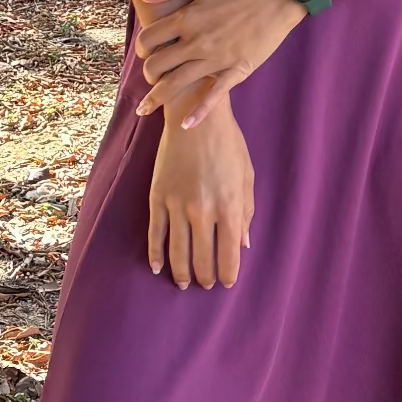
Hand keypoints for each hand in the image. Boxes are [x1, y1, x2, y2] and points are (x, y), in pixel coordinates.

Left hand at [134, 0, 304, 128]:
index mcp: (188, 18)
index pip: (149, 38)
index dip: (140, 47)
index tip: (143, 51)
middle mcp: (197, 41)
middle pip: (158, 65)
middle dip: (148, 73)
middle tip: (150, 76)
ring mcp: (217, 59)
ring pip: (178, 84)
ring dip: (158, 98)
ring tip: (145, 109)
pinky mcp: (237, 70)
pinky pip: (215, 96)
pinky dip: (199, 112)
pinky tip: (186, 125)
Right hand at [148, 96, 254, 287]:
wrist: (194, 117)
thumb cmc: (228, 144)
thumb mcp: (246, 176)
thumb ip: (246, 213)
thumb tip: (243, 245)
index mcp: (229, 206)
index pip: (229, 254)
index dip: (228, 274)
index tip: (227, 282)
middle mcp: (203, 210)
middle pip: (202, 258)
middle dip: (205, 277)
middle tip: (205, 284)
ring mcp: (177, 204)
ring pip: (177, 251)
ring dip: (181, 272)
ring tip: (183, 283)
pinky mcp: (157, 197)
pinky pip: (155, 233)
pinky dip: (155, 253)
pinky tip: (157, 267)